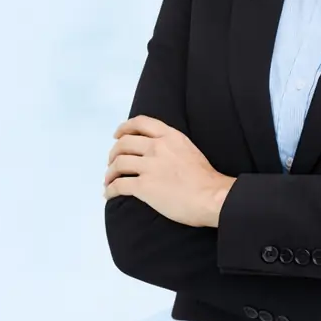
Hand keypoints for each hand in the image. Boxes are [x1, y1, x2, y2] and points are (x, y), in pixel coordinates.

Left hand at [103, 115, 234, 227]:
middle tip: (112, 162)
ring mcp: (150, 166)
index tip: (118, 135)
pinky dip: (110, 190)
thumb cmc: (206, 178)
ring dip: (109, 173)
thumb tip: (157, 152)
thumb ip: (172, 145)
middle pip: (124, 143)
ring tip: (109, 180)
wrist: (212, 197)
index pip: (140, 123)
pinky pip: (119, 185)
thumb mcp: (189, 149)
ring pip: (118, 164)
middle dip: (113, 153)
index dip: (124, 128)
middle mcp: (157, 147)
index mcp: (170, 136)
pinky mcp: (144, 186)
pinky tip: (109, 194)